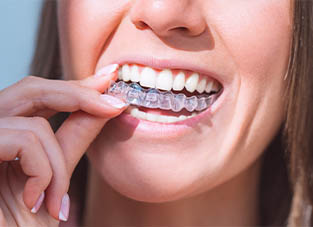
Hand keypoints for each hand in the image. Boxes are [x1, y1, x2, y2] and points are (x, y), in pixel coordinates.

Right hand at [0, 64, 126, 225]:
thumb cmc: (24, 224)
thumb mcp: (56, 177)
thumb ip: (74, 139)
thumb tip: (104, 107)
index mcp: (6, 135)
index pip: (40, 95)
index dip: (75, 86)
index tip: (110, 79)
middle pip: (31, 88)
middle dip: (78, 94)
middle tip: (114, 105)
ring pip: (34, 123)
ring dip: (57, 164)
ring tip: (55, 199)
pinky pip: (23, 140)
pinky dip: (42, 171)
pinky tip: (35, 200)